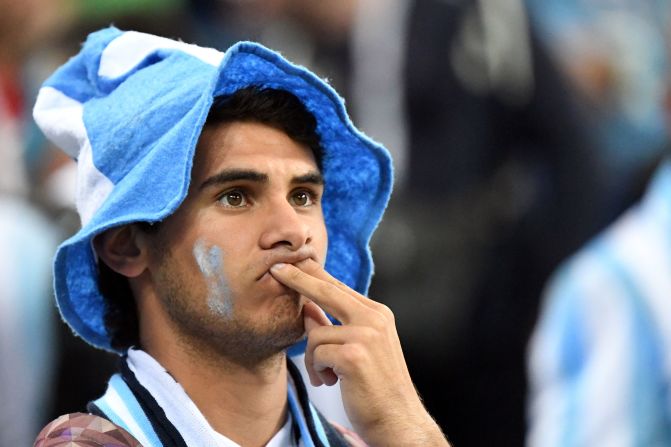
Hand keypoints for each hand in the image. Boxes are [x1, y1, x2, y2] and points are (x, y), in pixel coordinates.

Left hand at [270, 259, 448, 446]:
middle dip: (298, 279)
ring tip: (328, 377)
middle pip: (327, 291)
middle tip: (275, 268)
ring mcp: (366, 335)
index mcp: (377, 314)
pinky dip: (318, 371)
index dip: (314, 274)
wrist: (397, 419)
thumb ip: (336, 326)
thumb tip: (307, 308)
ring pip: (316, 333)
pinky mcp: (354, 355)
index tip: (294, 262)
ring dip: (314, 359)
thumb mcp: (358, 350)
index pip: (340, 287)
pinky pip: (316, 354)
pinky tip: (332, 382)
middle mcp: (374, 318)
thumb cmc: (376, 387)